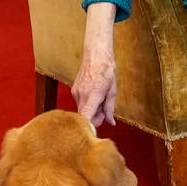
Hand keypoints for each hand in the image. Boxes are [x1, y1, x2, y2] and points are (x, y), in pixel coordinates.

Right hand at [72, 2, 117, 126]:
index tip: (96, 130)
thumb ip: (110, 109)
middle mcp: (81, 95)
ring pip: (82, 110)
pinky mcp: (74, 90)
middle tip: (104, 111)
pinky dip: (88, 104)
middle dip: (94, 118)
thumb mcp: (112, 91)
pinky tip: (94, 95)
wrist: (96, 55)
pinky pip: (80, 103)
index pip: (86, 117)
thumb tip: (111, 123)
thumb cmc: (107, 71)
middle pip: (84, 117)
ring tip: (100, 99)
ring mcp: (76, 93)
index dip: (90, 127)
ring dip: (92, 110)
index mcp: (93, 95)